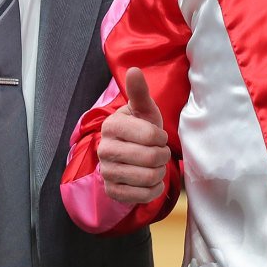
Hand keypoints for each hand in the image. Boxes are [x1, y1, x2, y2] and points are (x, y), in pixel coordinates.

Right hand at [97, 67, 169, 203]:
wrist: (128, 156)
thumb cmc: (140, 129)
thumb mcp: (143, 110)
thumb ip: (139, 92)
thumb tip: (134, 70)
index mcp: (111, 126)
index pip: (151, 136)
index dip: (162, 138)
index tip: (158, 137)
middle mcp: (104, 149)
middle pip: (152, 158)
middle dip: (162, 156)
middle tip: (159, 153)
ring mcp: (106, 172)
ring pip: (149, 178)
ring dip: (159, 173)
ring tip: (154, 165)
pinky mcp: (112, 191)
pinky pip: (143, 196)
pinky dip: (154, 190)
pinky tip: (150, 180)